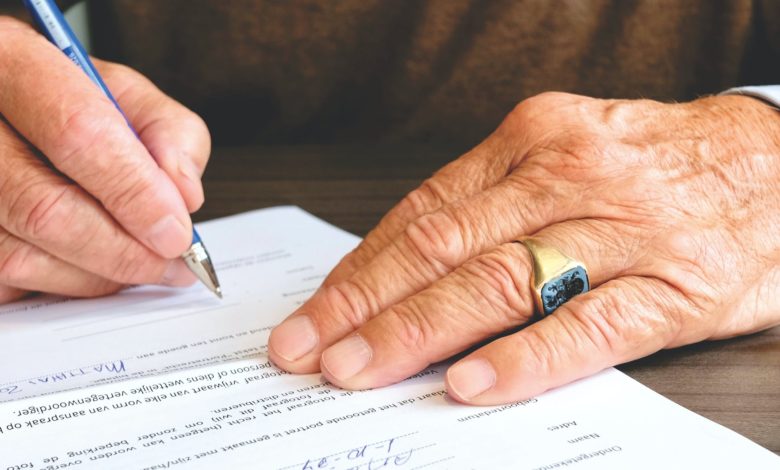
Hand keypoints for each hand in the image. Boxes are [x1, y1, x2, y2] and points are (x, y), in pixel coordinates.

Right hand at [0, 17, 210, 302]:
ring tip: (140, 265)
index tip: (176, 231)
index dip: (135, 193)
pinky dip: (61, 284)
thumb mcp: (128, 95)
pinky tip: (90, 265)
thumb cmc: (68, 100)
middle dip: (123, 251)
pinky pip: (6, 282)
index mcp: (13, 62)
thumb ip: (170, 135)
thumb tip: (183, 197)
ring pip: (21, 256)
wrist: (6, 112)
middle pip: (44, 208)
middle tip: (171, 264)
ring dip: (96, 276)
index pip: (77, 133)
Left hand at [269, 90, 779, 404]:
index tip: (314, 314)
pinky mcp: (675, 287)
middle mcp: (568, 177)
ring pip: (502, 283)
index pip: (424, 213)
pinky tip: (473, 384)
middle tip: (310, 350)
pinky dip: (525, 357)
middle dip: (366, 306)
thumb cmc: (654, 164)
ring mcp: (622, 232)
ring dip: (421, 333)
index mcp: (532, 139)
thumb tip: (403, 266)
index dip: (360, 269)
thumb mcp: (565, 155)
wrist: (778, 160)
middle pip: (446, 249)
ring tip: (362, 370)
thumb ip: (491, 204)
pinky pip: (589, 327)